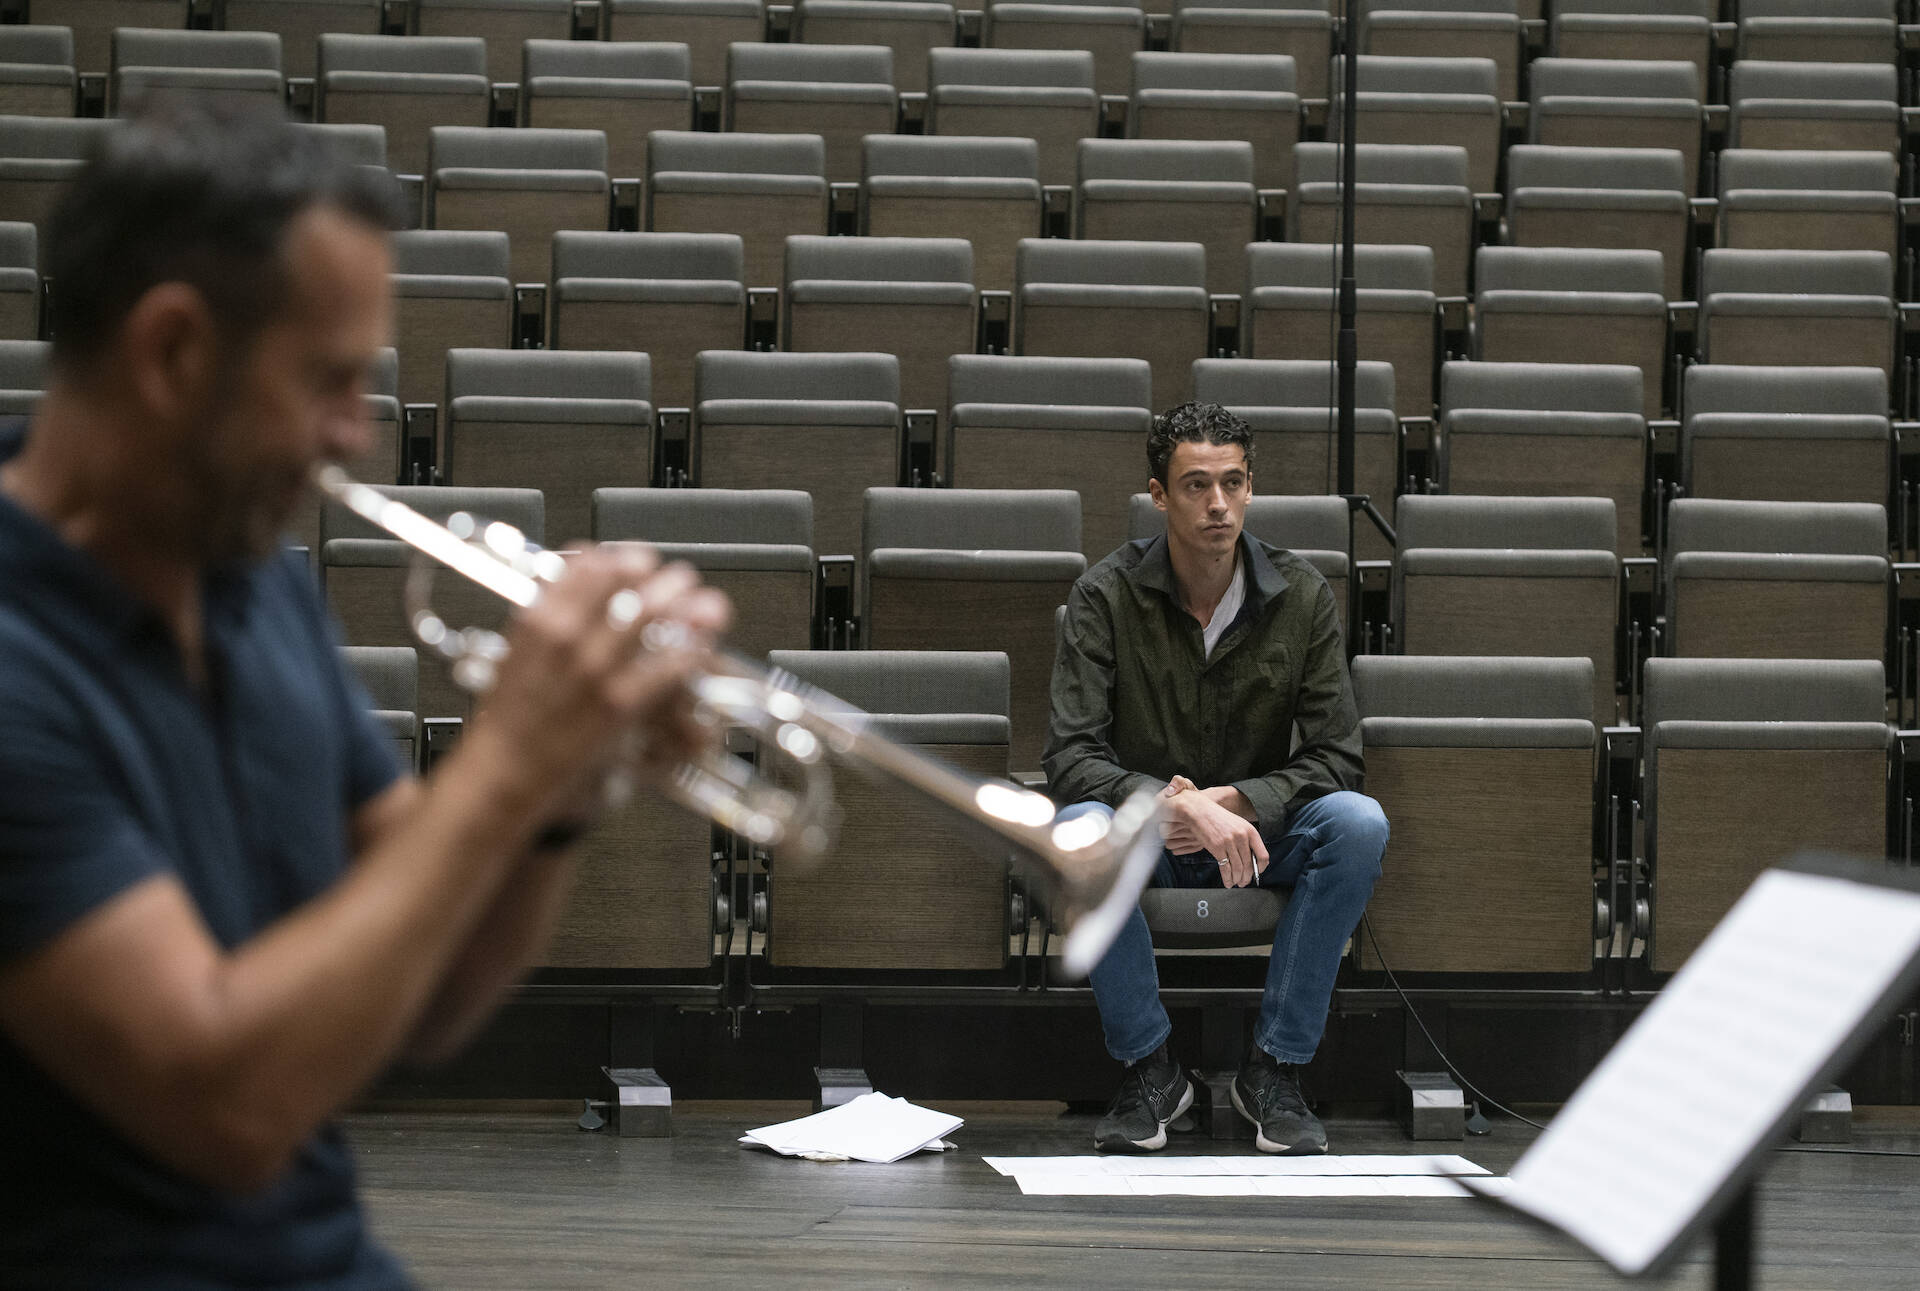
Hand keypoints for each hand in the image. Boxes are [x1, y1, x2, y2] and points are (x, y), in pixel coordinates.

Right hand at [473, 544, 730, 825]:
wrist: (504, 771)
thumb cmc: (508, 719)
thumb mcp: (516, 650)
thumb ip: (549, 614)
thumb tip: (581, 581)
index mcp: (539, 618)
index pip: (591, 564)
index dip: (623, 557)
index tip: (638, 560)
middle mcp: (568, 636)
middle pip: (630, 580)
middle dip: (664, 576)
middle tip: (680, 580)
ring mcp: (596, 668)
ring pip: (656, 615)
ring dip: (688, 604)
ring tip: (705, 605)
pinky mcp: (620, 703)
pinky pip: (669, 665)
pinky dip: (691, 651)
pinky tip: (699, 648)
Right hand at [1159, 776, 1266, 887]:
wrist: (1199, 811)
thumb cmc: (1217, 818)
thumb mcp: (1237, 825)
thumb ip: (1246, 839)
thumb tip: (1250, 859)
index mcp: (1250, 831)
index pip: (1263, 855)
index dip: (1261, 868)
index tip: (1257, 873)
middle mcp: (1242, 837)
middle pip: (1249, 865)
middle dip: (1247, 877)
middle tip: (1244, 882)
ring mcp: (1229, 843)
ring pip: (1238, 868)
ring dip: (1238, 879)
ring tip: (1236, 883)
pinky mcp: (1217, 848)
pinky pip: (1225, 868)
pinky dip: (1227, 878)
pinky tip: (1227, 882)